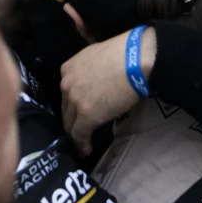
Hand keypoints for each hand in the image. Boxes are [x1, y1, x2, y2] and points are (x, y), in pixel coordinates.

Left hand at [60, 28, 154, 154]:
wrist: (135, 59)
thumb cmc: (124, 53)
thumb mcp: (98, 55)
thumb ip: (91, 68)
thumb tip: (99, 77)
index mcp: (68, 68)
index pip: (67, 91)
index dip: (73, 103)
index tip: (79, 111)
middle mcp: (67, 84)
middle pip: (66, 108)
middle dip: (72, 120)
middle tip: (79, 130)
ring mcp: (75, 100)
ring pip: (70, 123)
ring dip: (76, 135)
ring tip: (81, 144)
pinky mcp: (87, 116)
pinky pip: (80, 134)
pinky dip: (82, 144)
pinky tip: (86, 150)